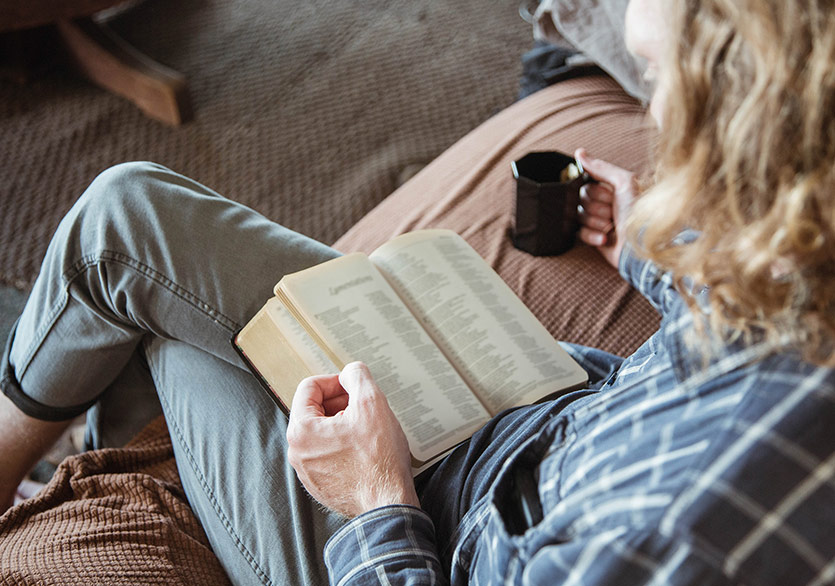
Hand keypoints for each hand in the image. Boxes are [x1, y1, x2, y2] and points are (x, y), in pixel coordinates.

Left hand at [286, 362, 419, 517]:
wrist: (387, 505)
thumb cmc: (379, 462)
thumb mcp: (372, 403)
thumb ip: (357, 376)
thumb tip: (350, 373)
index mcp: (301, 431)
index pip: (309, 388)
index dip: (334, 381)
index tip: (352, 386)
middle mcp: (298, 453)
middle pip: (315, 410)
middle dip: (340, 403)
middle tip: (363, 407)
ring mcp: (309, 471)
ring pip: (323, 433)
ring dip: (343, 425)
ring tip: (367, 430)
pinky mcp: (322, 484)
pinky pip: (328, 454)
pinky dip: (344, 446)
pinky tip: (365, 450)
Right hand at [575, 148, 639, 268]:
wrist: (639, 246)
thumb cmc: (637, 213)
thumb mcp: (624, 183)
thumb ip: (601, 167)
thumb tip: (579, 153)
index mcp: (612, 188)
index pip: (586, 184)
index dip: (596, 192)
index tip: (611, 197)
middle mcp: (605, 203)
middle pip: (581, 200)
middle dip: (597, 208)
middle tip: (613, 213)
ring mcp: (599, 221)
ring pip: (579, 216)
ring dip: (596, 222)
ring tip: (612, 227)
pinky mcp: (594, 238)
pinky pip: (580, 233)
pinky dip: (593, 236)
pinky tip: (606, 238)